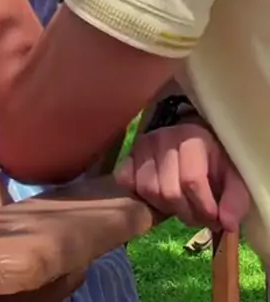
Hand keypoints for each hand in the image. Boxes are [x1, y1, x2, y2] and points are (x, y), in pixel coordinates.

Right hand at [115, 123, 249, 231]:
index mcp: (193, 138)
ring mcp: (143, 144)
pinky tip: (156, 196)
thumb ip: (235, 200)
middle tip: (197, 214)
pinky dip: (138, 195)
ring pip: (147, 190)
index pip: (192, 180)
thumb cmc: (214, 162)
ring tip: (179, 205)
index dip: (204, 208)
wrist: (193, 143)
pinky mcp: (128, 154)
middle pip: (168, 191)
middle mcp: (164, 137)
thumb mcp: (234, 179)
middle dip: (186, 213)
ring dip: (165, 207)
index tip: (214, 218)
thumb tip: (227, 223)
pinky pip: (125, 181)